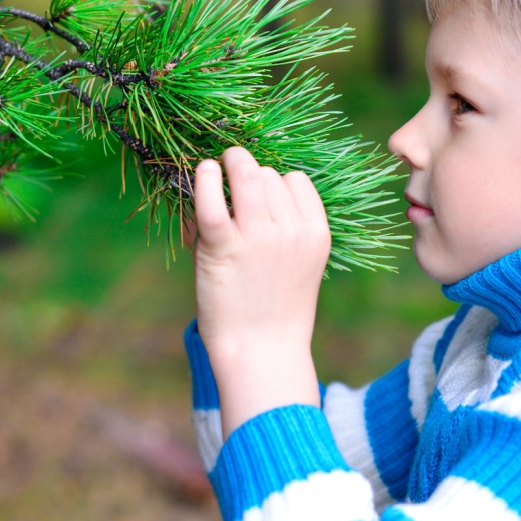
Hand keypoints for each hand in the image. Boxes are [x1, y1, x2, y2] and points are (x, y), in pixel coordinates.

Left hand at [193, 146, 330, 436]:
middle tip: (233, 176)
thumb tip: (243, 191)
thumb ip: (279, 230)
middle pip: (270, 175)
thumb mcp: (296, 266)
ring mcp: (259, 238)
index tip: (259, 196)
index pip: (296, 181)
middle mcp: (291, 231)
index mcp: (316, 234)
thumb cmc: (274, 312)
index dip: (275, 183)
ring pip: (247, 176)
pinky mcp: (224, 247)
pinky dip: (206, 180)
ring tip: (214, 169)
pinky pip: (213, 201)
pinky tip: (204, 172)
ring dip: (230, 166)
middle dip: (249, 173)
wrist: (262, 353)